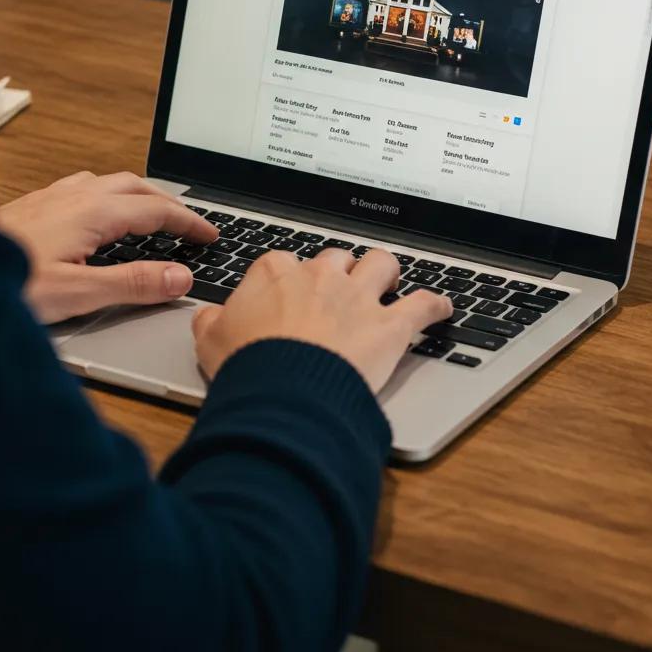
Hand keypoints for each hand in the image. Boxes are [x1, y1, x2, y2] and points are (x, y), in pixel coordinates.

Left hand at [0, 171, 217, 323]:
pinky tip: (97, 213)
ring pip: (110, 184)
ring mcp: (52, 196)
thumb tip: (179, 276)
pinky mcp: (34, 205)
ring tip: (153, 214)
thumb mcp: (78, 293)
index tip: (210, 234)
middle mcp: (74, 195)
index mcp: (92, 212)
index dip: (188, 223)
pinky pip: (85, 188)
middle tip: (190, 225)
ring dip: (139, 196)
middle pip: (137, 188)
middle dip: (169, 204)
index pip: (156, 211)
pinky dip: (110, 196)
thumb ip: (132, 283)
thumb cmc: (4, 284)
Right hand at [192, 247, 451, 393]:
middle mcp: (320, 276)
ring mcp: (358, 297)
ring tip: (387, 281)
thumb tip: (210, 317)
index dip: (289, 280)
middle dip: (339, 270)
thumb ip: (211, 321)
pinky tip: (441, 308)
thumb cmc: (247, 367)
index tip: (288, 296)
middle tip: (337, 290)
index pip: (285, 262)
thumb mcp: (210, 340)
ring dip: (385, 271)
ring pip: (381, 263)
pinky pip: (423, 304)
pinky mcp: (390, 325)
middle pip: (336, 257)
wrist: (283, 394)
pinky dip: (435, 305)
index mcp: (276, 272)